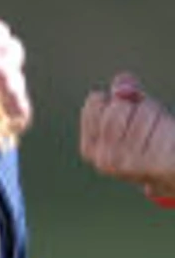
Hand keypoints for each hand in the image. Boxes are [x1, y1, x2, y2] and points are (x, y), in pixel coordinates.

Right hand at [79, 72, 174, 193]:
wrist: (171, 169)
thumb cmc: (151, 135)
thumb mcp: (134, 109)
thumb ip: (124, 91)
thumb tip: (121, 88)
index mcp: (90, 148)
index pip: (96, 102)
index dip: (116, 100)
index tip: (127, 115)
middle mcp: (104, 159)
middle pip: (119, 106)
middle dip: (139, 106)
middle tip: (148, 123)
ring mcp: (128, 164)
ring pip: (144, 112)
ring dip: (157, 114)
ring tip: (159, 132)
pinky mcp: (152, 165)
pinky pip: (161, 126)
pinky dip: (168, 127)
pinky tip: (168, 141)